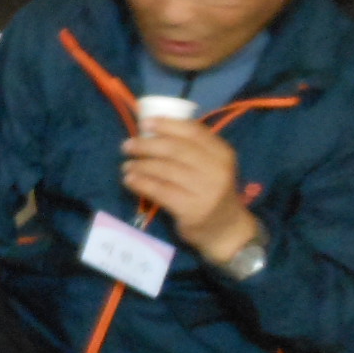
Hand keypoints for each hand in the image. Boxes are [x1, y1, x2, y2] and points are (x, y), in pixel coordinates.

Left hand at [121, 118, 258, 261]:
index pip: (193, 131)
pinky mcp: (191, 209)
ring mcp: (205, 191)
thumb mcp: (212, 166)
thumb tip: (152, 130)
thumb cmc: (212, 191)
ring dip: (140, 165)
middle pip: (175, 149)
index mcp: (222, 153)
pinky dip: (141, 183)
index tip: (145, 123)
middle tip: (127, 146)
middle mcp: (216, 170)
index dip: (167, 124)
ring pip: (165, 170)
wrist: (227, 229)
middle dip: (146, 145)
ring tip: (126, 165)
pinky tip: (129, 180)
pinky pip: (160, 191)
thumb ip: (192, 149)